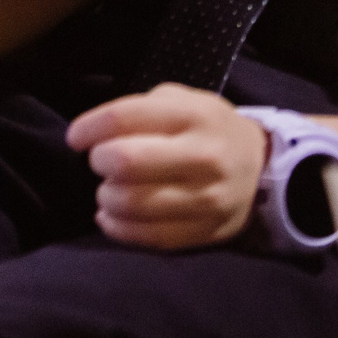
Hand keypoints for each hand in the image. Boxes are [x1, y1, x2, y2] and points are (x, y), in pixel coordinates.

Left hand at [68, 84, 268, 248]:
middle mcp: (205, 157)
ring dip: (107, 197)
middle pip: (126, 162)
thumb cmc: (204, 127)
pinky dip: (119, 228)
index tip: (76, 137)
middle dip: (99, 162)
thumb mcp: (179, 100)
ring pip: (134, 203)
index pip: (123, 118)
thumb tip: (91, 134)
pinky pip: (152, 237)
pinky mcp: (209, 231)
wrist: (261, 165)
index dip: (88, 128)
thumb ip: (138, 109)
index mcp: (194, 115)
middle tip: (101, 162)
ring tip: (109, 189)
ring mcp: (209, 198)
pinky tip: (111, 216)